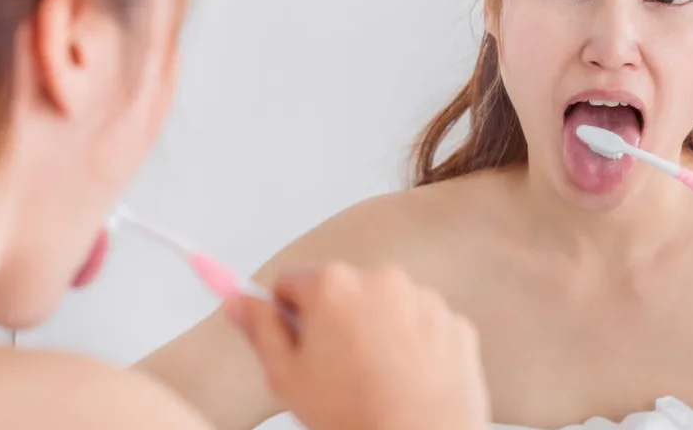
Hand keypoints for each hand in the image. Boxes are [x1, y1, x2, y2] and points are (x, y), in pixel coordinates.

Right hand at [225, 262, 489, 429]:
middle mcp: (380, 278)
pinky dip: (414, 346)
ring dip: (376, 331)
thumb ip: (260, 331)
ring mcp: (423, 298)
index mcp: (332, 284)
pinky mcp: (454, 322)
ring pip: (384, 307)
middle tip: (336, 371)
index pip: (290, 283)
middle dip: (334, 321)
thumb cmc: (354, 415)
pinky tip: (406, 380)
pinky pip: (423, 325)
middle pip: (341, 291)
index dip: (286, 316)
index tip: (296, 343)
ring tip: (375, 380)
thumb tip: (239, 302)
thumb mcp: (286, 377)